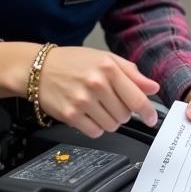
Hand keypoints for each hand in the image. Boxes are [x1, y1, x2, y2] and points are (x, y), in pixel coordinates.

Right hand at [38, 47, 159, 137]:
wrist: (37, 69)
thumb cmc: (73, 62)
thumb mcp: (106, 59)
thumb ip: (132, 73)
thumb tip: (153, 88)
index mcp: (109, 68)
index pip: (137, 98)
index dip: (148, 112)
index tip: (151, 119)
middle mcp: (96, 84)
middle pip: (125, 115)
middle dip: (123, 112)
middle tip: (112, 102)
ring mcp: (82, 101)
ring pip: (112, 125)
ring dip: (110, 121)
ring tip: (98, 107)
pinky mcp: (70, 115)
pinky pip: (95, 132)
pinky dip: (96, 127)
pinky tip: (89, 115)